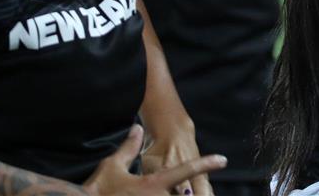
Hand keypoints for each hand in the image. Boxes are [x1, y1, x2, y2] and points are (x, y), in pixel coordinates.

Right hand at [83, 125, 225, 195]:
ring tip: (196, 191)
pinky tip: (174, 195)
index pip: (186, 170)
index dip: (206, 163)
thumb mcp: (111, 166)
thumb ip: (128, 148)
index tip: (222, 159)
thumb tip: (136, 128)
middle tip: (203, 189)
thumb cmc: (97, 191)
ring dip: (186, 195)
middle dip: (197, 192)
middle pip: (189, 194)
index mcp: (153, 184)